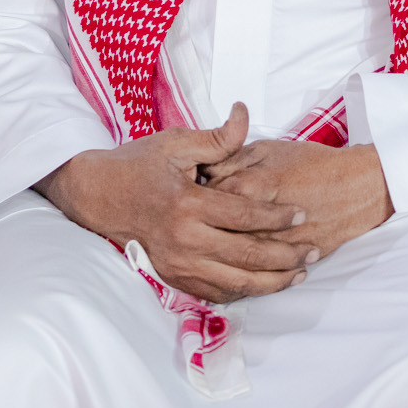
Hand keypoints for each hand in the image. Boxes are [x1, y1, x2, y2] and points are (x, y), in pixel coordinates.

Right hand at [35, 103, 312, 303]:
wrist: (95, 194)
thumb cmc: (136, 165)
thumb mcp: (175, 143)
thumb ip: (216, 138)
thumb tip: (244, 115)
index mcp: (187, 205)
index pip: (245, 217)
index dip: (278, 218)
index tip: (302, 215)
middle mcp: (183, 240)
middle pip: (247, 257)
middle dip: (285, 257)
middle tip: (312, 252)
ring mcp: (176, 263)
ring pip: (234, 283)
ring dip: (270, 282)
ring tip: (297, 275)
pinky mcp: (171, 276)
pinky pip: (213, 292)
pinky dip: (241, 293)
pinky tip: (262, 286)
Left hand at [201, 140, 392, 259]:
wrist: (357, 186)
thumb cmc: (313, 163)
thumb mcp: (268, 148)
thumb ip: (231, 156)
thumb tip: (202, 167)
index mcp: (246, 186)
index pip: (204, 197)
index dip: (194, 197)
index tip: (189, 196)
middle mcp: (255, 221)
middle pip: (214, 232)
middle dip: (202, 230)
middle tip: (198, 225)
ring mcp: (271, 246)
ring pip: (233, 260)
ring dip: (218, 257)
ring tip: (210, 250)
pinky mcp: (285, 263)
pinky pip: (255, 277)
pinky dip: (240, 278)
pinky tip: (231, 271)